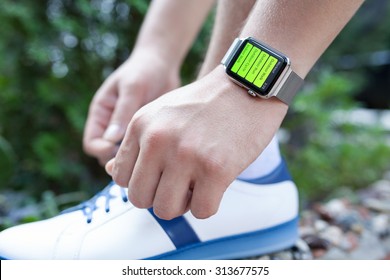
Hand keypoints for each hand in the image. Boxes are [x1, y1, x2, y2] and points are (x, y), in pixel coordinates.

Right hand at [83, 50, 179, 164]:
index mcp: (101, 114)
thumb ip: (122, 112)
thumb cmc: (144, 71)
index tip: (123, 152)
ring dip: (136, 158)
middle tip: (142, 157)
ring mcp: (127, 131)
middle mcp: (111, 125)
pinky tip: (162, 149)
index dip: (104, 152)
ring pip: (125, 156)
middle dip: (120, 160)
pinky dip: (148, 153)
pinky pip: (141, 150)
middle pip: (107, 155)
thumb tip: (110, 140)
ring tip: (153, 153)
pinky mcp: (143, 133)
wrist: (163, 65)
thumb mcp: (132, 89)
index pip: (92, 144)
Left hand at [106, 66, 287, 219]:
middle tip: (178, 186)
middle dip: (158, 198)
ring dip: (182, 205)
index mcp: (140, 126)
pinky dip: (207, 205)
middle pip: (139, 199)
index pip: (119, 177)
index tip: (159, 177)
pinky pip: (201, 211)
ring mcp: (186, 155)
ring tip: (196, 186)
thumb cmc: (204, 103)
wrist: (245, 85)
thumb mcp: (161, 113)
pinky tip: (215, 187)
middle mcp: (158, 140)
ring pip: (166, 210)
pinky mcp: (216, 169)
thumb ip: (136, 143)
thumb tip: (111, 170)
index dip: (141, 182)